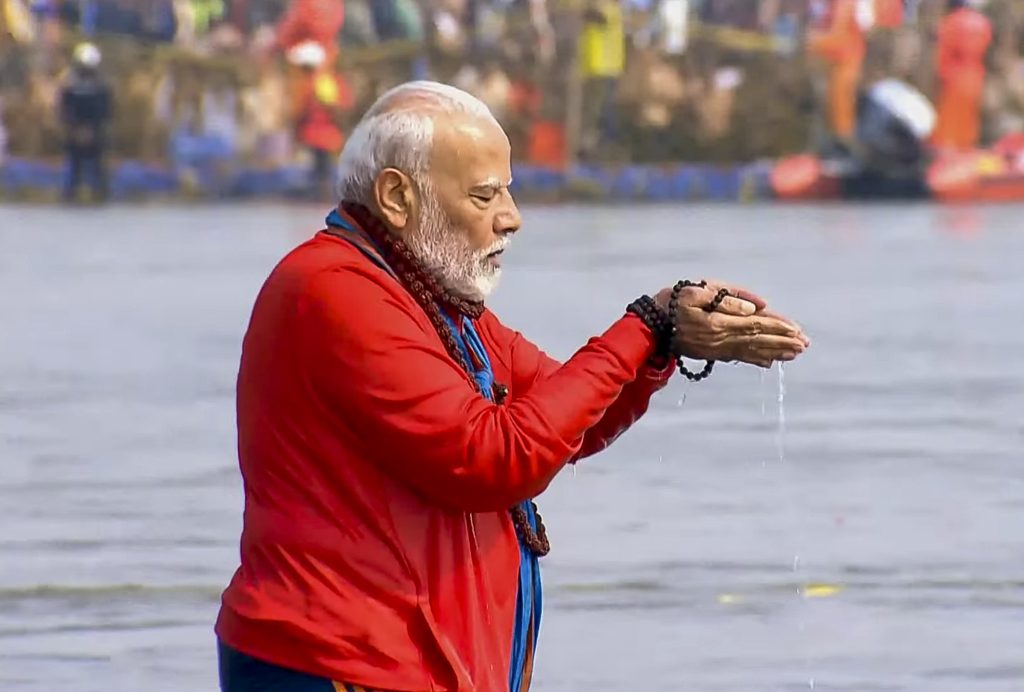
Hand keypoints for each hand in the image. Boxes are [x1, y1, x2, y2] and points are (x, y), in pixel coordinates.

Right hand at [655, 281, 808, 368]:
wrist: (648, 326)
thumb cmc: (672, 303)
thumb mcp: (695, 291)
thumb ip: (726, 298)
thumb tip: (756, 308)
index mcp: (718, 323)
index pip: (756, 324)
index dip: (778, 327)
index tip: (797, 330)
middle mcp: (721, 340)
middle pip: (758, 340)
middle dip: (783, 342)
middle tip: (805, 344)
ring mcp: (716, 349)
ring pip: (752, 351)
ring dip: (775, 352)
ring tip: (795, 353)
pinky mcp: (712, 353)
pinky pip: (739, 357)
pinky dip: (757, 359)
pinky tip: (770, 362)